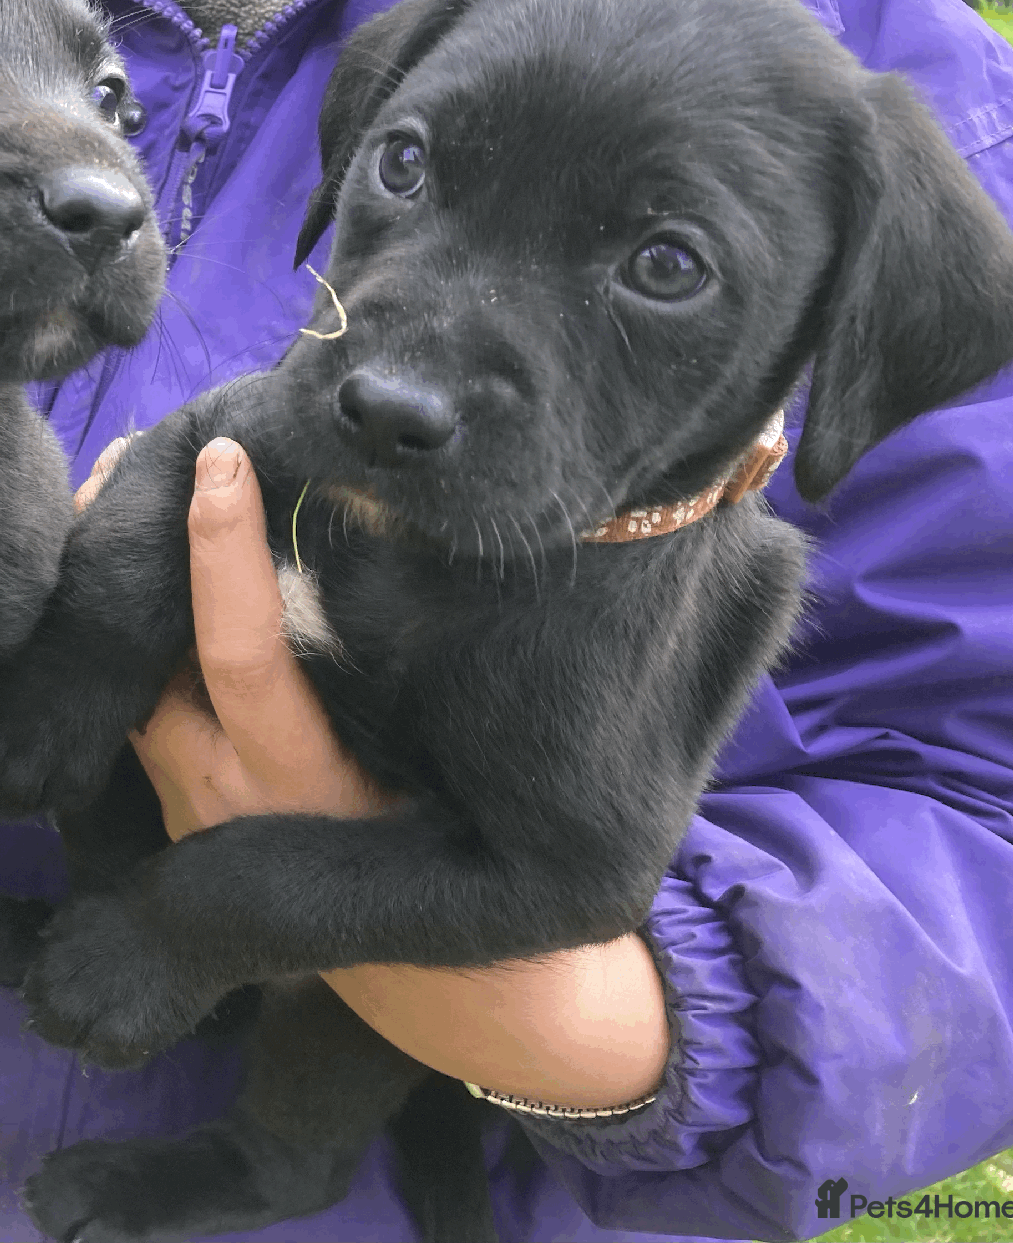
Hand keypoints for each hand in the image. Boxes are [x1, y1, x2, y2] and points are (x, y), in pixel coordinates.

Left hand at [74, 437, 669, 1105]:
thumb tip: (388, 549)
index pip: (242, 650)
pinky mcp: (178, 821)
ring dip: (133, 595)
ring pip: (137, 682)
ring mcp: (193, 811)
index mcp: (309, 776)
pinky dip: (143, 645)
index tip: (224, 461)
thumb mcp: (442, 761)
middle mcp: (234, 793)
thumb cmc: (458, 850)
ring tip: (137, 497)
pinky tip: (158, 592)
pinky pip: (146, 716)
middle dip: (136, 557)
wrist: (426, 978)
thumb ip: (401, 675)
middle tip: (137, 455)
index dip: (224, 553)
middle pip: (153, 656)